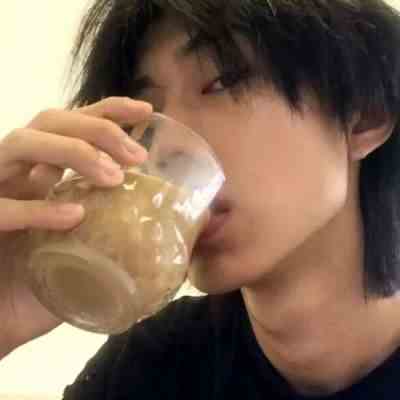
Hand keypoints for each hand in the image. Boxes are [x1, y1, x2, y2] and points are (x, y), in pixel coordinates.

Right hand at [0, 97, 151, 356]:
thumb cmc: (45, 285)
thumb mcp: (91, 254)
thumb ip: (126, 237)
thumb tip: (185, 234)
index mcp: (44, 176)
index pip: (75, 126)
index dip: (109, 111)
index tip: (146, 112)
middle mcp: (19, 176)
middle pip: (49, 121)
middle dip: (97, 128)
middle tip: (137, 156)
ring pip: (21, 144)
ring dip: (73, 151)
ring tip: (113, 177)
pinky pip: (1, 207)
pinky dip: (38, 207)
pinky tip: (74, 216)